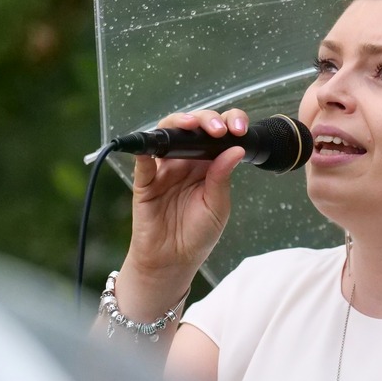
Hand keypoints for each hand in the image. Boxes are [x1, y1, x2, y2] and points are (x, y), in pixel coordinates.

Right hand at [118, 108, 250, 308]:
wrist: (173, 261)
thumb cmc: (197, 234)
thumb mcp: (218, 206)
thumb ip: (222, 177)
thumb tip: (236, 150)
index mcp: (209, 164)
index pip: (219, 135)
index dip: (228, 123)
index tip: (238, 129)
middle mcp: (187, 161)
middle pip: (193, 127)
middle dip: (207, 119)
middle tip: (218, 129)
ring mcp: (165, 169)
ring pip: (167, 134)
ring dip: (179, 124)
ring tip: (191, 126)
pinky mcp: (145, 181)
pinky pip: (143, 161)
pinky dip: (145, 150)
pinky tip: (153, 145)